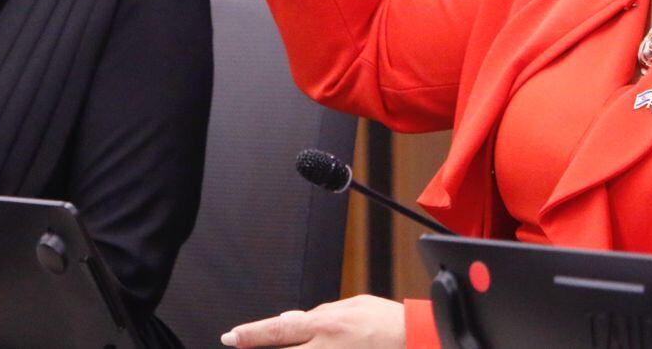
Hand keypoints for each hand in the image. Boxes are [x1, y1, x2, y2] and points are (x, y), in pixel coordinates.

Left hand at [222, 296, 405, 347]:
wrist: (419, 340)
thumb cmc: (390, 323)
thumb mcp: (353, 306)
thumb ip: (322, 315)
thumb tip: (296, 320)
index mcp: (327, 324)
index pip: (280, 329)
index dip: (252, 334)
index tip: (232, 337)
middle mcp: (327, 347)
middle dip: (258, 347)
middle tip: (237, 344)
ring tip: (275, 346)